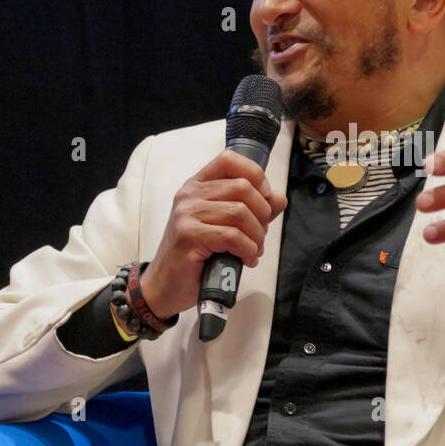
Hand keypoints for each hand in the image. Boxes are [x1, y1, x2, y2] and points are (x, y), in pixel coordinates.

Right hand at [139, 150, 287, 317]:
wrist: (165, 285)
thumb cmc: (197, 256)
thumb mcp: (227, 227)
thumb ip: (253, 210)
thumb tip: (279, 198)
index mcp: (199, 185)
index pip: (230, 159)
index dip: (255, 174)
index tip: (265, 198)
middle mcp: (190, 194)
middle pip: (243, 187)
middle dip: (262, 214)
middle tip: (259, 235)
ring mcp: (187, 213)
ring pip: (240, 212)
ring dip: (257, 236)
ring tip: (253, 250)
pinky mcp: (188, 235)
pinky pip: (232, 236)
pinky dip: (248, 250)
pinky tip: (246, 260)